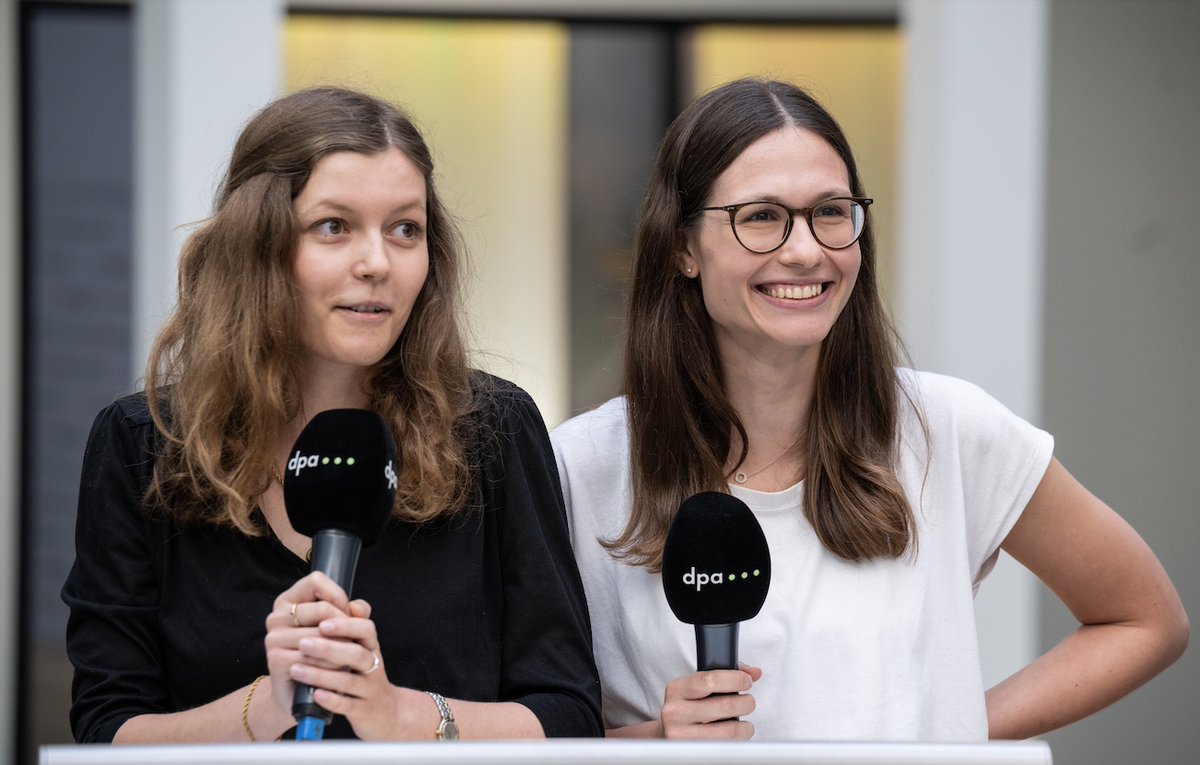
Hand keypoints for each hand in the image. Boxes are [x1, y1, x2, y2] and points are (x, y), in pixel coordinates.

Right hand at [263, 571, 356, 718]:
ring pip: (322, 635)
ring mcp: (274, 638)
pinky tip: (337, 671)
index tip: (347, 612)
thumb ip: (352, 612)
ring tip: (348, 658)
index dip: (338, 595)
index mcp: (288, 601)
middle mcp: (276, 616)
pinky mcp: (276, 659)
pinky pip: (314, 658)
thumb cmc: (323, 655)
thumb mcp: (339, 629)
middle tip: (353, 640)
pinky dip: (332, 666)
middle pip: (323, 608)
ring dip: (342, 648)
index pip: (316, 581)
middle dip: (345, 625)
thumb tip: (359, 608)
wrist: (303, 693)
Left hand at [286, 597, 408, 739]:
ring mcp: (369, 688)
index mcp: (370, 646)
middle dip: (328, 648)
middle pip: (356, 653)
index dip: (345, 625)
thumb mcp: (363, 646)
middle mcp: (373, 665)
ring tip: (296, 669)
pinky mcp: (363, 710)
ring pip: (349, 681)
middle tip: (303, 643)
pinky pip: (348, 705)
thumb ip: (354, 624)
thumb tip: (350, 603)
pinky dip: (331, 700)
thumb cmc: (364, 672)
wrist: (383, 710)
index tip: (321, 622)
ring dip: (321, 674)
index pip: (365, 629)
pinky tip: (315, 694)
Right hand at [659, 664, 760, 738]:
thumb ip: (725, 674)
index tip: (746, 681)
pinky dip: (738, 741)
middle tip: (748, 702)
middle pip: (725, 705)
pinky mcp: (693, 753)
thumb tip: (754, 672)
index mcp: (677, 690)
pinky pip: (727, 747)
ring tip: (744, 723)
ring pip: (730, 730)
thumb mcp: (697, 688)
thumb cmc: (688, 708)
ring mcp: (682, 735)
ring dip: (745, 726)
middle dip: (746, 702)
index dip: (735, 679)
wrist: (667, 735)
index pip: (710, 679)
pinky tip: (734, 735)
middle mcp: (676, 712)